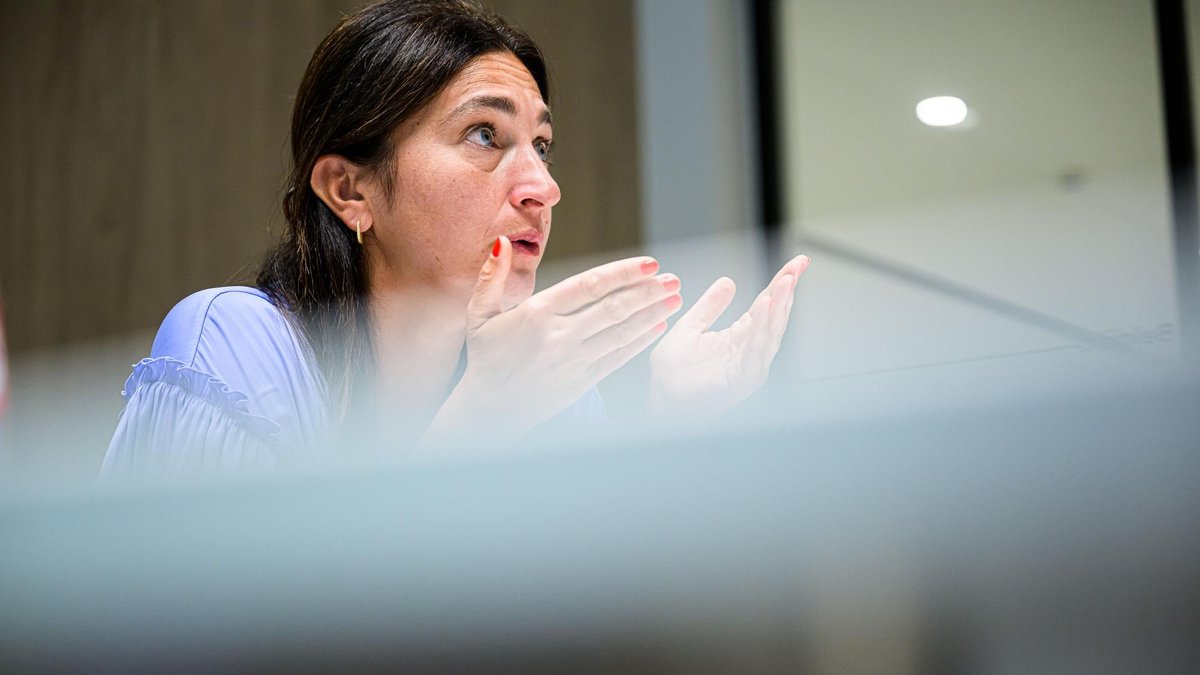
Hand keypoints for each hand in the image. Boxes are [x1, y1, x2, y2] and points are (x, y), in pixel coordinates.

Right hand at [424, 236, 683, 440]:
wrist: (489, 410)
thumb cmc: (486, 358)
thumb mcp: (480, 314)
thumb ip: (493, 276)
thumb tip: (502, 242)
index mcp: (537, 314)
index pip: (589, 286)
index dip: (622, 273)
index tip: (649, 264)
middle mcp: (559, 337)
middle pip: (613, 309)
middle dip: (648, 292)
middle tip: (672, 280)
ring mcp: (573, 361)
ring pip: (620, 333)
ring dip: (651, 315)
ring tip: (674, 299)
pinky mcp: (581, 383)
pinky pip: (617, 358)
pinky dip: (639, 342)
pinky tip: (656, 328)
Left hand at [647, 255, 809, 417]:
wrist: (660, 399)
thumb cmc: (673, 373)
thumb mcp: (691, 327)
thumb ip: (710, 306)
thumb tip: (728, 281)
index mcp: (740, 338)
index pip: (767, 305)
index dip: (781, 283)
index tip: (797, 262)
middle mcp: (749, 351)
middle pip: (774, 316)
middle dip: (787, 290)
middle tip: (797, 266)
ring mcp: (749, 366)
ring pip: (770, 331)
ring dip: (779, 305)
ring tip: (785, 282)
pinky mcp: (742, 379)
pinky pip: (756, 350)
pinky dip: (762, 328)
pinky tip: (766, 307)